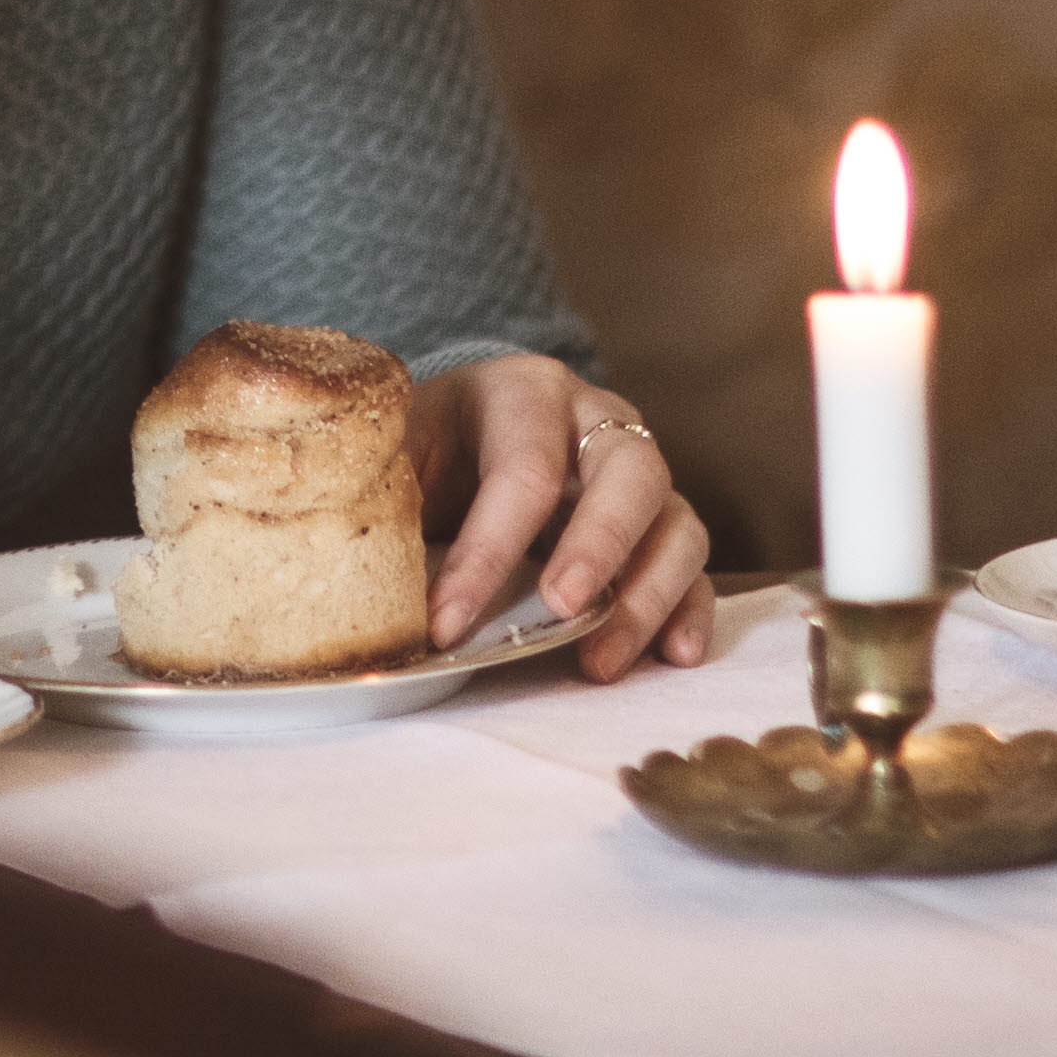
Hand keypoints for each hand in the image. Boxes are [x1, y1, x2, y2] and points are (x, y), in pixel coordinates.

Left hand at [410, 352, 711, 679]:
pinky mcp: (662, 522)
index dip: (487, 551)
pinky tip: (674, 655)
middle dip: (599, 546)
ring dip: (647, 596)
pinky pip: (694, 562)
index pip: (521, 470)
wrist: (466, 429)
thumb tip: (362, 589)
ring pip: (675, 522)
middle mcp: (597, 422)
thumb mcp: (399, 450)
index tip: (447, 623)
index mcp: (523, 394)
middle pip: (628, 475)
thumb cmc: (430, 446)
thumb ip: (386, 496)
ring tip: (600, 661)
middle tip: (563, 608)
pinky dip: (690, 609)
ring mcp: (640, 473)